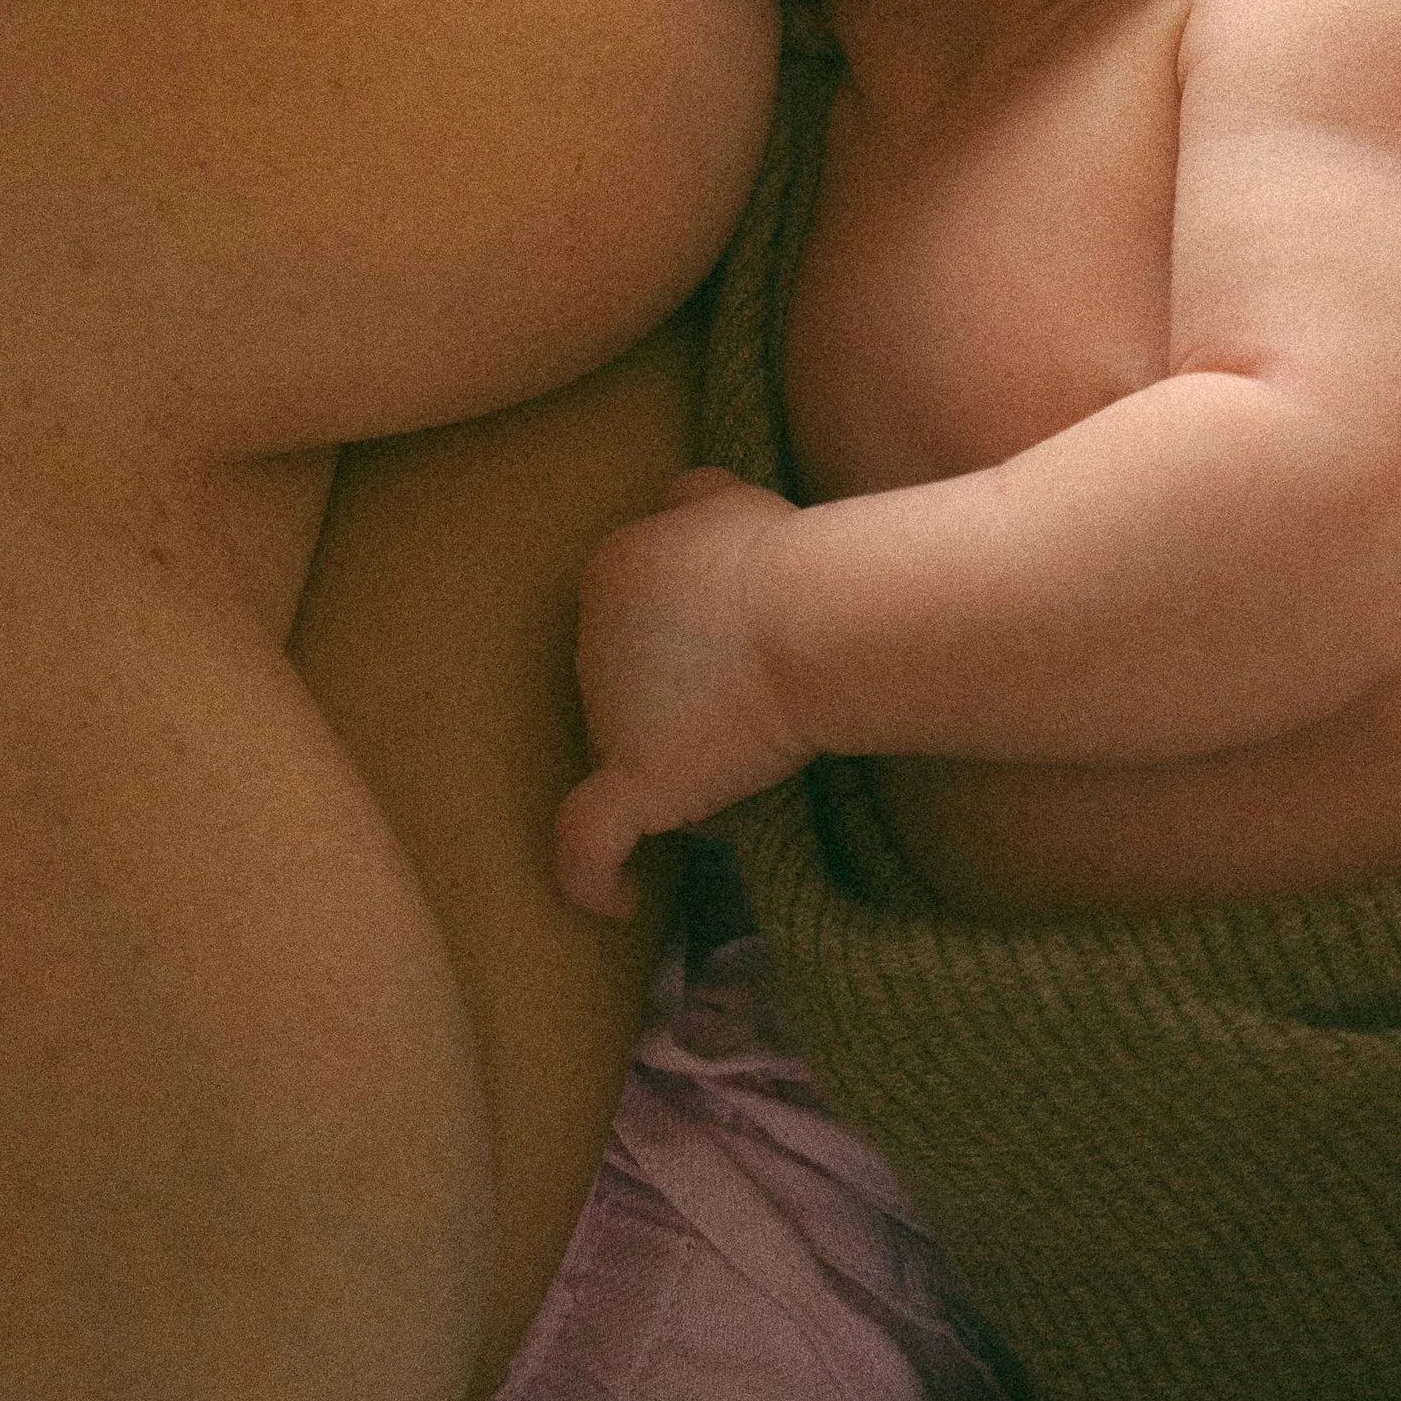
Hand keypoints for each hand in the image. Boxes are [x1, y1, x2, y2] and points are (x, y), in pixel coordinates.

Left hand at [554, 466, 808, 919]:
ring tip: (734, 781)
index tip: (725, 666)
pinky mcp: (633, 778)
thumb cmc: (789, 560)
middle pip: (623, 688)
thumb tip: (687, 498)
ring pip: (621, 756)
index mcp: (614, 567)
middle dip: (670, 708)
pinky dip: (595, 877)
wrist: (812, 615)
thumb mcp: (733, 497)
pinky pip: (589, 844)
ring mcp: (607, 711)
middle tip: (746, 721)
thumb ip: (696, 501)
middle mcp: (592, 636)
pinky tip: (618, 902)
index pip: (632, 619)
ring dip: (665, 774)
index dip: (677, 646)